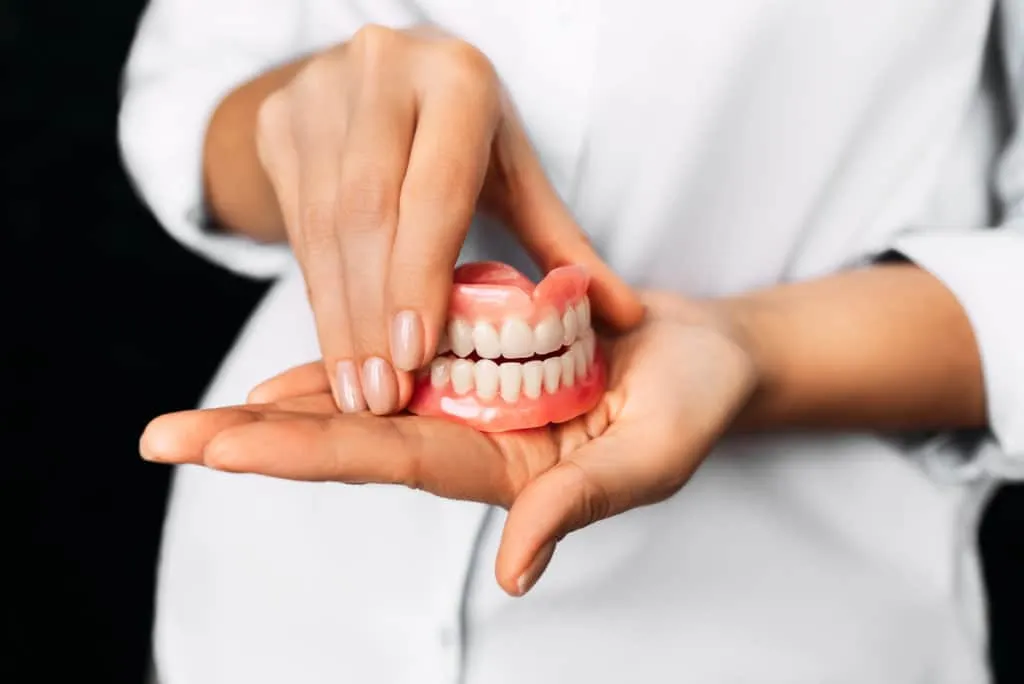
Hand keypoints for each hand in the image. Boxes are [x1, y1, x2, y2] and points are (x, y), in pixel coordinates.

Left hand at [140, 292, 756, 595]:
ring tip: (199, 416)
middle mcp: (473, 435)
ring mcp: (475, 393)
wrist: (708, 356)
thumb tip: (516, 572)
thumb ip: (580, 503)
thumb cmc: (692, 408)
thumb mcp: (649, 458)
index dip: (302, 452)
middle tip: (161, 439)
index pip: (387, 459)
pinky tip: (292, 365)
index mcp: (503, 468)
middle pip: (350, 435)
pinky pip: (406, 351)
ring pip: (365, 397)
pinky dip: (350, 352)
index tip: (220, 450)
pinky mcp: (484, 352)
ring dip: (284, 403)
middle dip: (257, 439)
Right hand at [254, 24, 642, 415]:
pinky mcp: (278, 119)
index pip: (434, 191)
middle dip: (374, 314)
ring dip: (340, 318)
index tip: (415, 355)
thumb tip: (628, 318)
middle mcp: (382, 72)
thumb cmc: (461, 133)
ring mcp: (319, 92)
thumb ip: (562, 244)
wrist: (380, 78)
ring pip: (322, 226)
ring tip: (361, 389)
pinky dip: (319, 296)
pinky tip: (337, 349)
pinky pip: (294, 225)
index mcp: (458, 80)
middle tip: (385, 396)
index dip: (420, 275)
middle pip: (368, 212)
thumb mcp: (514, 173)